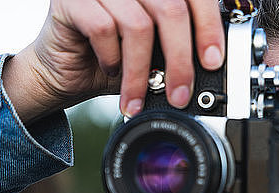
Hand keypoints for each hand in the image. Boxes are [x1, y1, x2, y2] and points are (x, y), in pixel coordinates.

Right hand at [3, 0, 224, 122]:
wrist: (65, 72)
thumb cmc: (112, 59)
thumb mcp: (154, 55)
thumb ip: (178, 51)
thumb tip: (210, 66)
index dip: (208, 27)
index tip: (213, 61)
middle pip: (171, 9)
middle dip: (179, 60)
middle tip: (180, 94)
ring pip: (138, 25)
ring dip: (141, 72)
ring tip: (137, 97)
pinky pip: (103, 28)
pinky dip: (112, 58)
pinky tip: (110, 69)